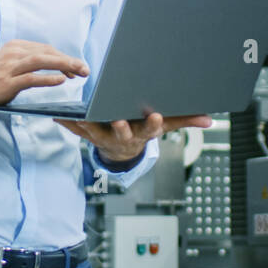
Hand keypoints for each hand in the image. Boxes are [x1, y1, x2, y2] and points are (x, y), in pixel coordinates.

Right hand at [0, 39, 87, 127]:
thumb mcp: (7, 65)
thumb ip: (26, 63)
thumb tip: (53, 66)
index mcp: (14, 47)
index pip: (46, 49)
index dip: (64, 57)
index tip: (76, 66)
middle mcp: (12, 53)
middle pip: (47, 53)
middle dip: (69, 60)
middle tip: (85, 70)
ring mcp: (9, 67)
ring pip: (42, 61)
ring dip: (64, 66)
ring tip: (78, 72)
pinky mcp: (6, 82)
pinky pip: (31, 78)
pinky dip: (47, 78)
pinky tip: (61, 80)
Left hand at [54, 112, 212, 164]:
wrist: (122, 151)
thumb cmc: (143, 129)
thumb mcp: (165, 125)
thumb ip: (185, 121)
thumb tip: (209, 120)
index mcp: (143, 132)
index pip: (151, 129)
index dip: (153, 123)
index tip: (155, 115)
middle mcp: (124, 136)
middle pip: (123, 132)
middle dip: (121, 127)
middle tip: (119, 120)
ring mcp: (106, 137)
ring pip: (97, 132)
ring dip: (88, 124)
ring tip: (81, 115)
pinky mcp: (89, 135)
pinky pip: (77, 131)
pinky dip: (68, 124)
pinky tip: (58, 115)